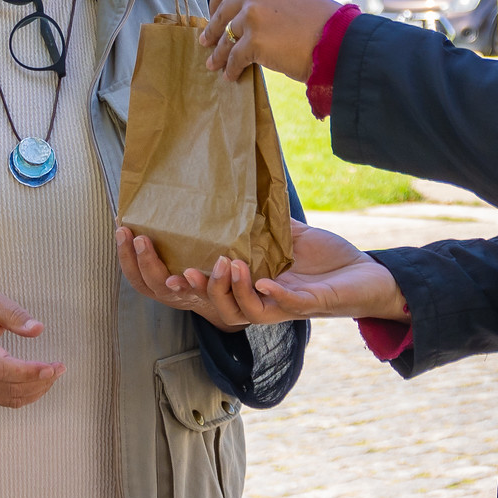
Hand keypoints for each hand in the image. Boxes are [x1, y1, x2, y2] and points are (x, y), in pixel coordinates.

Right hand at [0, 288, 63, 408]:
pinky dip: (25, 395)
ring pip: (9, 397)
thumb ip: (14, 314)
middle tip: (60, 367)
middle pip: (9, 386)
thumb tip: (38, 329)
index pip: (1, 367)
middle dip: (40, 380)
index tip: (50, 367)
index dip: (28, 371)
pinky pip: (4, 399)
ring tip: (53, 373)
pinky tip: (38, 383)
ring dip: (36, 390)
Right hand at [117, 220, 406, 327]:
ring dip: (221, 290)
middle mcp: (248, 301)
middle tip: (154, 252)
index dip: (146, 268)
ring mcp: (275, 308)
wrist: (370, 278)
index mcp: (233, 285)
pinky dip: (267, 295)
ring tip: (220, 262)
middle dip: (167, 281)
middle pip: (193, 304)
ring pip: (233, 313)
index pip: (177, 286)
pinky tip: (261, 280)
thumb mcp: (285, 234)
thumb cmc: (326, 261)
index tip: (127, 234)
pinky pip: (278, 308)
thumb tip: (227, 185)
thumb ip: (257, 220)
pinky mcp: (304, 307)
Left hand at [200, 0, 338, 81]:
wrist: (337, 40)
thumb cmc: (318, 21)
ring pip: (226, 37)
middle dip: (213, 30)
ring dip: (219, 53)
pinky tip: (232, 75)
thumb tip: (239, 14)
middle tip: (206, 41)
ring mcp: (252, 14)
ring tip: (214, 64)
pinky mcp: (254, 41)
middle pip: (222, 12)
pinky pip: (234, 57)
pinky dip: (231, 68)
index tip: (213, 14)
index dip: (215, 3)